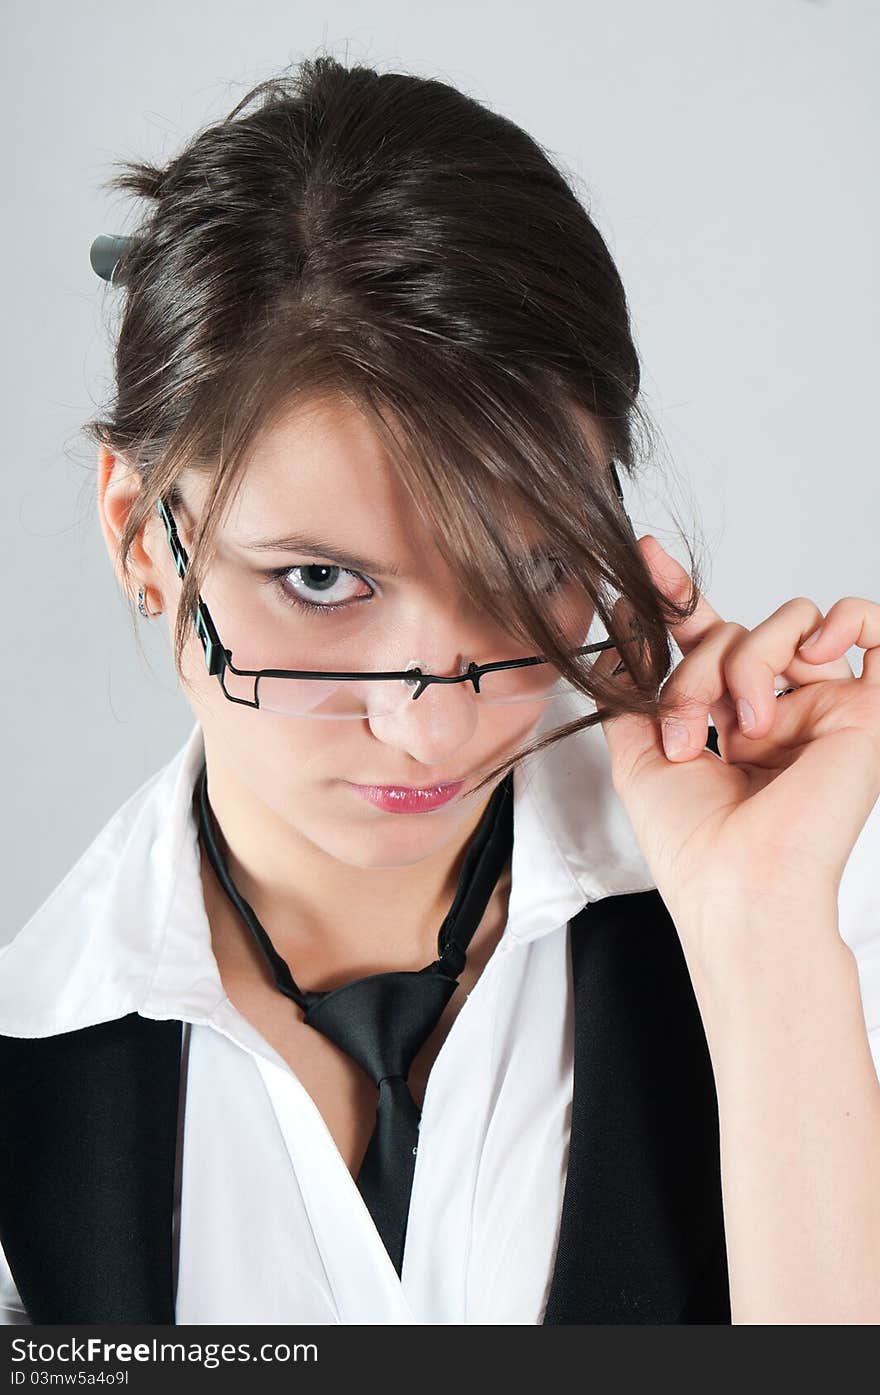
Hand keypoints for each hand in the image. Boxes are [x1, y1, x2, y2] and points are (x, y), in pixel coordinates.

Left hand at [594, 536, 879, 951]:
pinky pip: (872, 627)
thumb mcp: (638, 756)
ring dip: (746, 662)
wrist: (737, 886)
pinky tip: (813, 652)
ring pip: (786, 624)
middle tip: (686, 734)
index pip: (709, 639)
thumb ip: (633, 691)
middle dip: (696, 672)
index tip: (644, 558)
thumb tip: (624, 631)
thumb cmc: (692, 842)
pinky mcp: (867, 710)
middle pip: (737, 632)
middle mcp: (779, 709)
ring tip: (742, 726)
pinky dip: (843, 619)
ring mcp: (823, 707)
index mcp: (730, 720)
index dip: (678, 595)